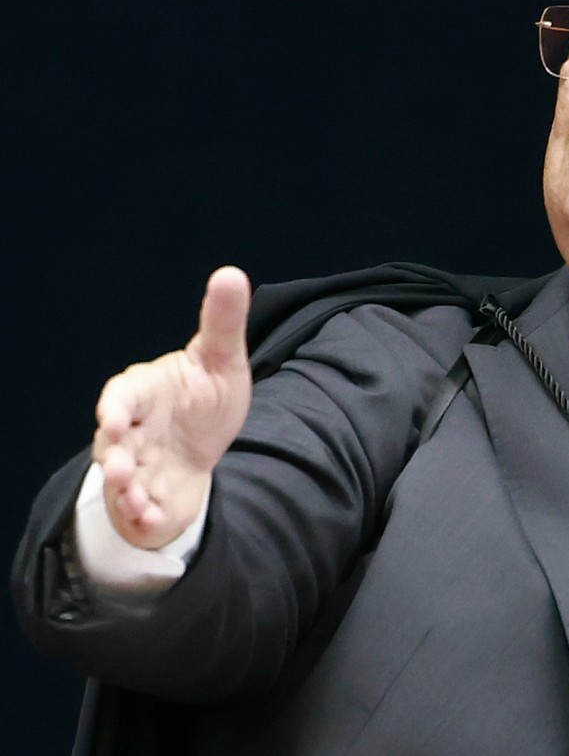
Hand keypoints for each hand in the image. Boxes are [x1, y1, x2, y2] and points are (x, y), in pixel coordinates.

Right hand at [93, 266, 252, 548]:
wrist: (203, 450)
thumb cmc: (204, 396)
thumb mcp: (220, 358)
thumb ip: (221, 321)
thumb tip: (230, 273)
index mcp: (143, 391)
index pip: (121, 395)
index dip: (115, 408)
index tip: (115, 420)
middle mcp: (131, 430)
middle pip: (112, 443)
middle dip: (114, 457)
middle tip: (121, 468)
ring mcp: (136, 466)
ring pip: (121, 480)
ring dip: (126, 491)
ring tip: (137, 499)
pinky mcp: (146, 497)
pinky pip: (139, 511)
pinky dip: (145, 517)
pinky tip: (156, 520)